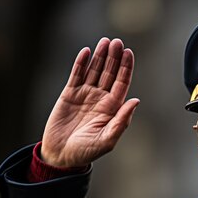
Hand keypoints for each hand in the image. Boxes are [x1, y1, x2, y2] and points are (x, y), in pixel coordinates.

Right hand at [41, 38, 138, 166]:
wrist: (62, 155)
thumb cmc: (86, 151)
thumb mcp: (107, 139)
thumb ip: (122, 121)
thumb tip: (136, 101)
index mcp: (112, 108)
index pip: (121, 83)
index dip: (125, 68)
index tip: (128, 53)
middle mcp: (100, 99)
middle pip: (109, 73)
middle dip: (114, 58)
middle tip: (117, 42)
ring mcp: (85, 95)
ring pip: (94, 71)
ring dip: (100, 56)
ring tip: (105, 42)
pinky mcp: (69, 94)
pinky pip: (76, 75)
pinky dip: (81, 63)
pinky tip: (86, 52)